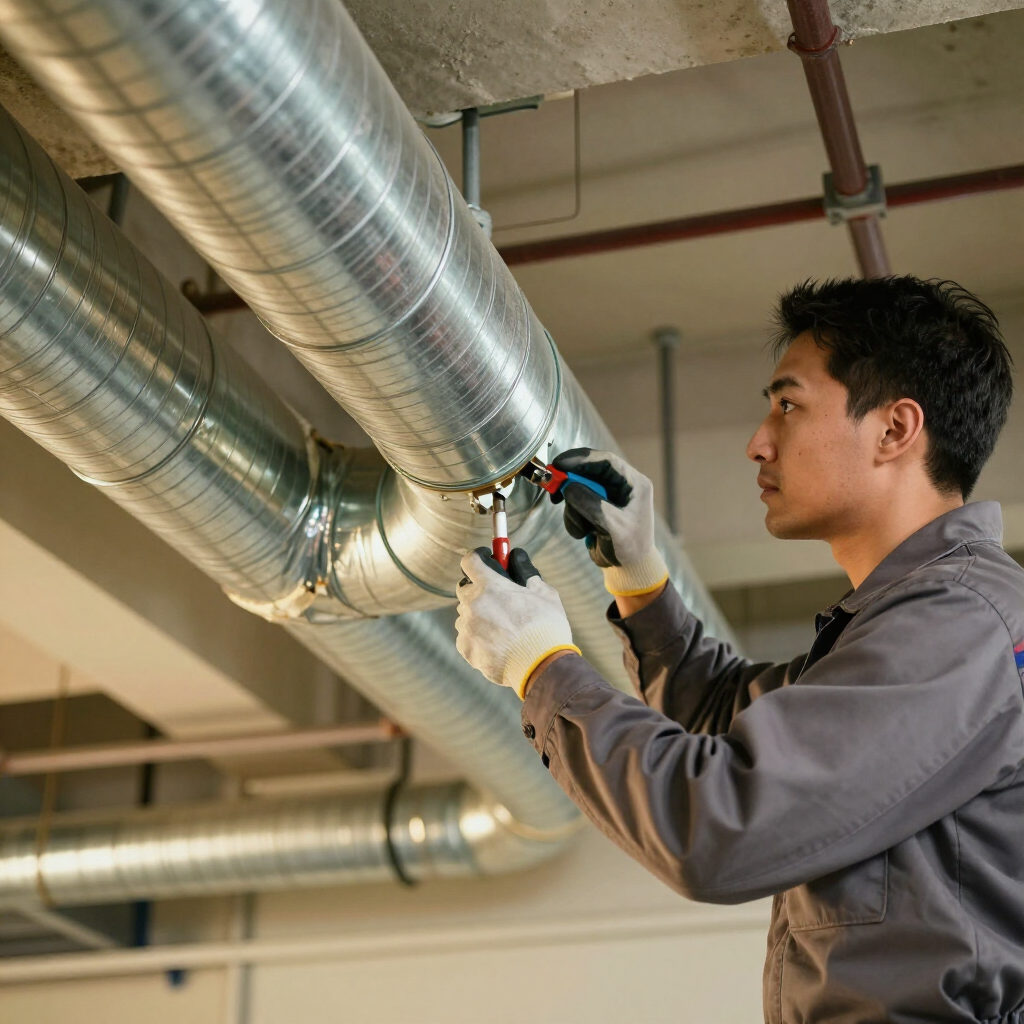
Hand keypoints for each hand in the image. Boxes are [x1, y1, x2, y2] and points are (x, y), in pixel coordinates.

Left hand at [455, 547, 579, 699]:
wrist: (542, 667)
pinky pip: (466, 636)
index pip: (470, 560)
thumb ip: (525, 571)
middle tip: (499, 597)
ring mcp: (467, 628)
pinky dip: (478, 637)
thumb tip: (516, 556)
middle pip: (465, 588)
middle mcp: (473, 604)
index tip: (487, 560)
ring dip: (479, 615)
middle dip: (479, 588)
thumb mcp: (544, 592)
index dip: (479, 558)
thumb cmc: (546, 627)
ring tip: (503, 628)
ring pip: (466, 614)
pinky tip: (498, 644)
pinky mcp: (465, 649)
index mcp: (490, 586)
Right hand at [550, 448, 668, 595]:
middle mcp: (620, 485)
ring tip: (582, 528)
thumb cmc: (630, 548)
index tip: (559, 464)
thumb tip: (568, 487)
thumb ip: (591, 504)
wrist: (628, 569)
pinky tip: (584, 533)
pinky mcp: (594, 507)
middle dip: (569, 482)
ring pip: (577, 489)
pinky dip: (573, 518)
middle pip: (587, 471)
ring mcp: (606, 496)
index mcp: (633, 483)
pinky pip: (575, 504)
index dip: (581, 458)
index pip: (605, 461)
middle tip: (552, 489)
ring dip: (572, 509)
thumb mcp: (613, 525)